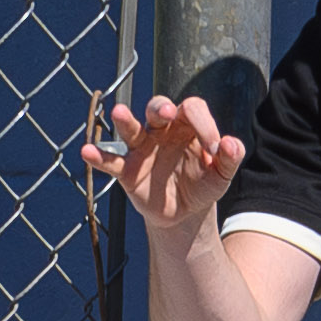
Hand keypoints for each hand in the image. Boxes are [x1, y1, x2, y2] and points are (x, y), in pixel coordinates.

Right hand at [86, 94, 247, 233]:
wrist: (185, 212)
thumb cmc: (203, 185)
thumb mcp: (221, 175)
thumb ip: (229, 159)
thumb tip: (232, 144)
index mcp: (188, 126)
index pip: (193, 110)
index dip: (204, 125)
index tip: (213, 150)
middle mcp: (163, 131)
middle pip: (158, 108)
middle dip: (161, 108)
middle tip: (167, 113)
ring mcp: (142, 148)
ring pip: (131, 128)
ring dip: (125, 120)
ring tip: (119, 113)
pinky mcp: (127, 170)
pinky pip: (111, 161)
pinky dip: (98, 157)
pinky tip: (87, 152)